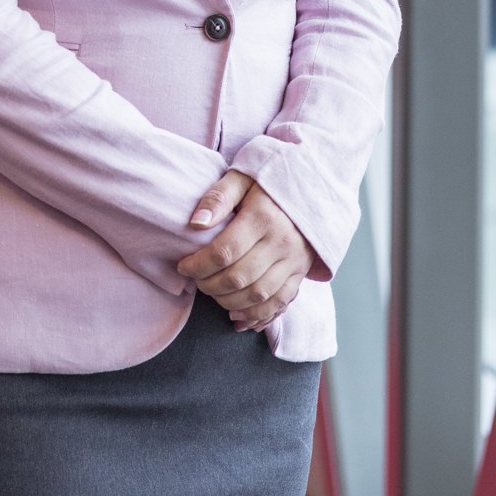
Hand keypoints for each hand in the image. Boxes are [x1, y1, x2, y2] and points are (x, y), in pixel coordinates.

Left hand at [176, 169, 314, 332]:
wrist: (311, 188)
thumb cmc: (268, 183)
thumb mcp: (242, 177)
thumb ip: (218, 197)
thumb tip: (196, 223)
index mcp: (263, 216)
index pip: (224, 252)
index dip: (198, 265)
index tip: (184, 266)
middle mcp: (281, 242)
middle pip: (239, 278)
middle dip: (209, 285)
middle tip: (197, 281)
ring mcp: (294, 261)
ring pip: (258, 295)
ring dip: (229, 303)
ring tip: (213, 294)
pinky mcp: (300, 273)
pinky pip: (279, 303)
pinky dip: (257, 316)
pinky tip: (237, 318)